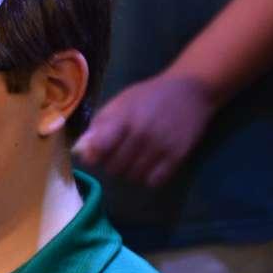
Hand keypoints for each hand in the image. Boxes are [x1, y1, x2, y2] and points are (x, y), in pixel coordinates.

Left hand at [72, 72, 219, 186]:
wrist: (191, 91)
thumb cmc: (149, 96)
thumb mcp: (120, 102)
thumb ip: (100, 125)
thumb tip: (81, 150)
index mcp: (123, 119)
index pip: (97, 150)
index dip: (93, 156)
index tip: (96, 154)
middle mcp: (140, 135)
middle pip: (113, 168)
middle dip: (111, 164)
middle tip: (118, 154)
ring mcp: (160, 147)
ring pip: (132, 176)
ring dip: (130, 171)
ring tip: (134, 158)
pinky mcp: (177, 157)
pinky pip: (154, 181)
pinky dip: (148, 177)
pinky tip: (149, 165)